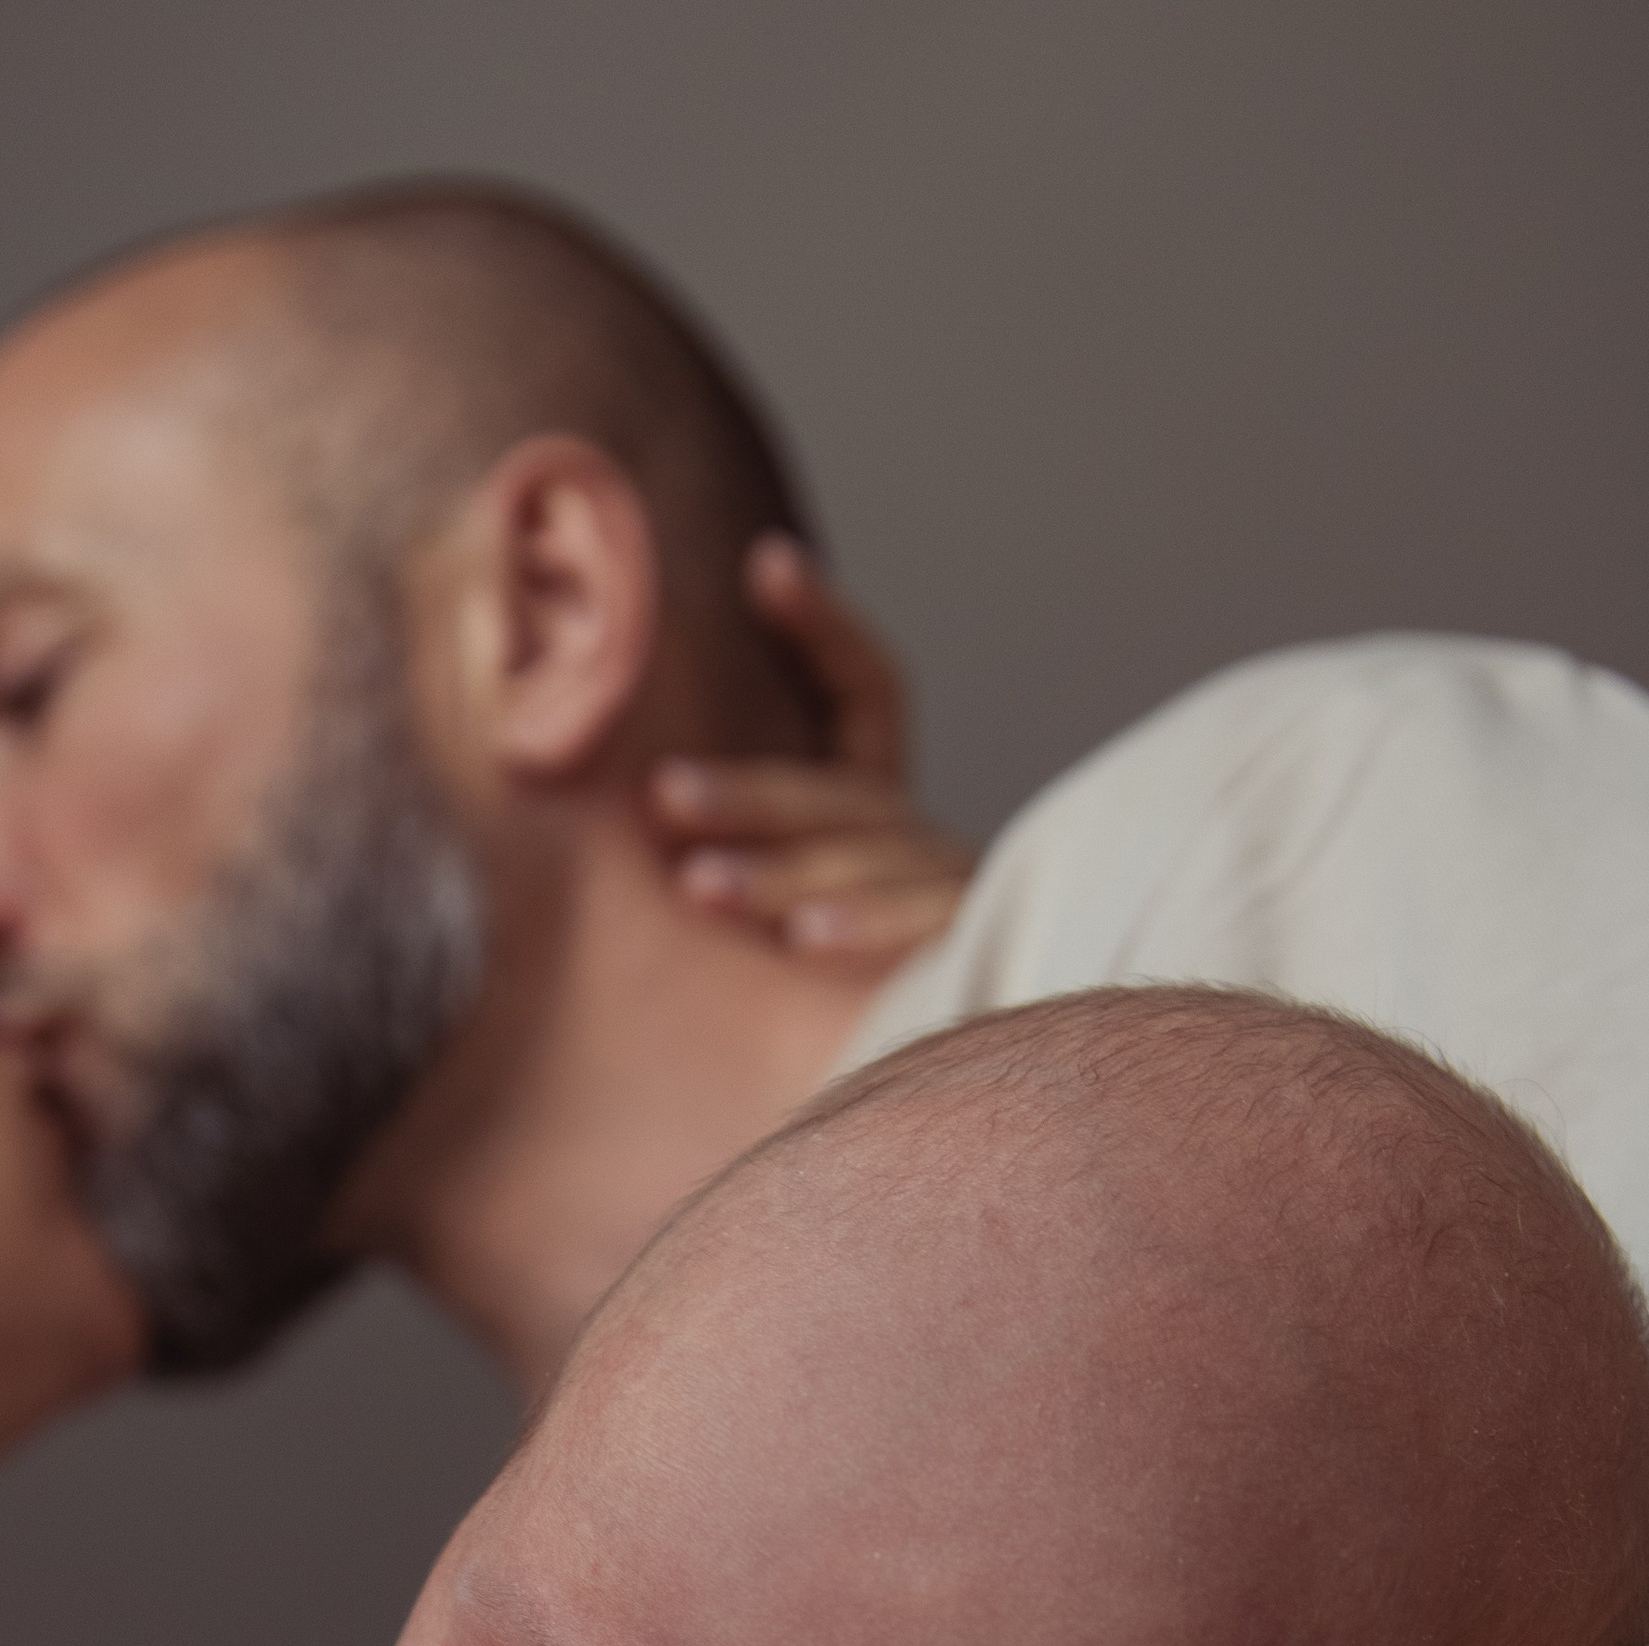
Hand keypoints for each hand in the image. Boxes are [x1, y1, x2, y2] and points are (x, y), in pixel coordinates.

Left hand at [648, 535, 975, 963]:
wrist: (1006, 1077)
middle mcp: (925, 841)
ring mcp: (961, 896)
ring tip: (696, 885)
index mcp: (885, 814)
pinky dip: (865, 930)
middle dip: (747, 796)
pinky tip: (805, 940)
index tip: (766, 564)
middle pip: (834, 799)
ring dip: (780, 875)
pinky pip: (922, 936)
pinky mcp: (982, 954)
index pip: (867, 692)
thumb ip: (756, 862)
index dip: (824, 627)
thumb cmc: (862, 1002)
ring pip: (866, 865)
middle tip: (661, 795)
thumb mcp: (808, 915)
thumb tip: (642, 799)